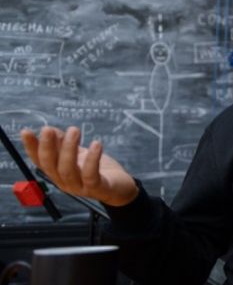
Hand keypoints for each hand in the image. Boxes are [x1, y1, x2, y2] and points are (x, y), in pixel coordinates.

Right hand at [21, 126, 137, 206]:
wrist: (120, 188)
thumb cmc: (97, 169)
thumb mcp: (79, 154)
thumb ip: (64, 144)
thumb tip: (50, 130)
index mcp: (58, 173)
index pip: (40, 162)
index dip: (31, 148)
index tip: (26, 131)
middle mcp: (65, 182)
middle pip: (50, 166)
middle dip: (47, 147)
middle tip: (48, 129)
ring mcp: (80, 187)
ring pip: (68, 170)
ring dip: (69, 149)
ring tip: (74, 130)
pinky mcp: (97, 189)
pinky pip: (91, 175)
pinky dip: (92, 159)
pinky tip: (96, 144)